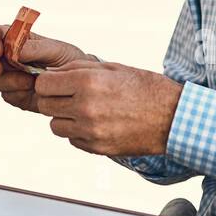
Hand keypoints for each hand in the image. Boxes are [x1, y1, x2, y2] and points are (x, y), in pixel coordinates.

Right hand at [0, 24, 91, 113]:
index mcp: (13, 39)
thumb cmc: (68, 60)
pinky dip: (17, 92)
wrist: (80, 85)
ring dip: (6, 81)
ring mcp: (7, 77)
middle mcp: (5, 57)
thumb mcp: (55, 49)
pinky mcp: (14, 95)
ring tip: (28, 81)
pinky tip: (32, 89)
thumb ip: (34, 48)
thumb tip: (14, 49)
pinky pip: (6, 95)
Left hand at [33, 59, 182, 156]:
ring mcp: (91, 131)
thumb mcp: (111, 67)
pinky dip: (78, 132)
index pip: (43, 85)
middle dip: (53, 99)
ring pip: (55, 126)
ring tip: (83, 110)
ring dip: (63, 117)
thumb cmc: (144, 87)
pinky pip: (72, 139)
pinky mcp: (97, 148)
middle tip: (68, 95)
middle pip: (44, 105)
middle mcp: (85, 107)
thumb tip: (52, 72)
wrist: (172, 116)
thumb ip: (78, 68)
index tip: (56, 82)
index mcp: (87, 82)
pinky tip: (95, 123)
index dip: (47, 82)